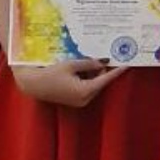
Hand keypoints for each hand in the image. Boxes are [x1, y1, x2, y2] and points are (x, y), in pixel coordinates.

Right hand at [11, 59, 126, 108]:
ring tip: (79, 63)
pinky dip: (85, 79)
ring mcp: (80, 101)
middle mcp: (86, 99)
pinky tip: (75, 70)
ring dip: (91, 73)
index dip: (117, 71)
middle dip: (99, 69)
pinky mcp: (75, 100)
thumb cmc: (50, 73)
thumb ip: (89, 63)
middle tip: (93, 57)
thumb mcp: (71, 64)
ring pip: (94, 84)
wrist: (32, 84)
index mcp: (86, 90)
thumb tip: (103, 62)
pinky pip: (86, 88)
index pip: (106, 79)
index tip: (127, 64)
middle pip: (100, 81)